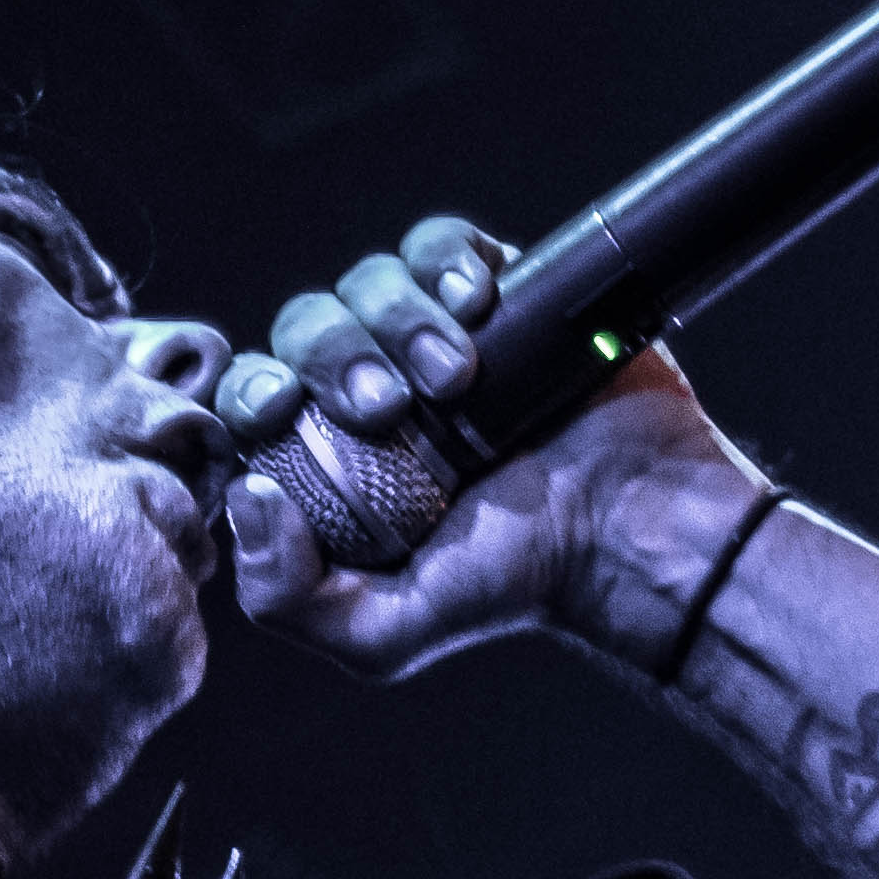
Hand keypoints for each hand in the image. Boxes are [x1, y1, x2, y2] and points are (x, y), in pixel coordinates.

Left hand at [216, 217, 772, 679]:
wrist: (632, 527)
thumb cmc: (516, 582)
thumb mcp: (383, 634)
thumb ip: (287, 599)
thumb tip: (246, 493)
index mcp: (328, 455)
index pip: (252, 397)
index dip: (249, 389)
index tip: (281, 408)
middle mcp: (371, 387)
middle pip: (305, 326)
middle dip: (332, 355)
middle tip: (388, 407)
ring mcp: (431, 335)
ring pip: (368, 282)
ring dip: (398, 319)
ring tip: (457, 376)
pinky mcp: (495, 292)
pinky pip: (437, 244)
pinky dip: (443, 259)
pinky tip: (475, 301)